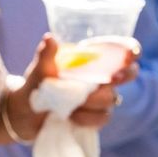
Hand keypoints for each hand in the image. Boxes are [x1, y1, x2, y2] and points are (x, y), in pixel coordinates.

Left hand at [11, 33, 139, 136]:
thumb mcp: (39, 70)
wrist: (26, 114)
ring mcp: (101, 98)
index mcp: (93, 60)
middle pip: (129, 74)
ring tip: (68, 103)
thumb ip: (46, 56)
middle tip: (111, 78)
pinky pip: (102, 117)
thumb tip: (50, 38)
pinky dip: (86, 118)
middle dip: (124, 75)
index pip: (122, 51)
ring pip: (111, 98)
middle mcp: (102, 77)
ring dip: (90, 101)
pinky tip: (71, 116)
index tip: (129, 54)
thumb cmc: (36, 86)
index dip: (131, 51)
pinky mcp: (97, 117)